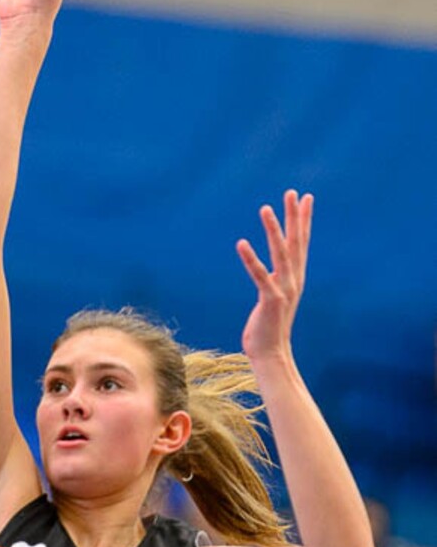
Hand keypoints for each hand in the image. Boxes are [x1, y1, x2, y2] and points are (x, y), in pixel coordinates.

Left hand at [236, 189, 312, 361]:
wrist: (272, 354)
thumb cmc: (269, 326)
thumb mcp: (275, 297)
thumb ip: (276, 280)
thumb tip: (274, 269)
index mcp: (295, 277)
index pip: (301, 242)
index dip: (303, 219)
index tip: (306, 197)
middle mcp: (294, 280)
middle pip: (296, 242)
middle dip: (295, 216)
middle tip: (293, 192)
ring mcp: (284, 289)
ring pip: (280, 253)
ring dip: (273, 230)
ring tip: (265, 208)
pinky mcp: (270, 300)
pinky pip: (259, 275)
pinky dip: (251, 259)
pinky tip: (241, 243)